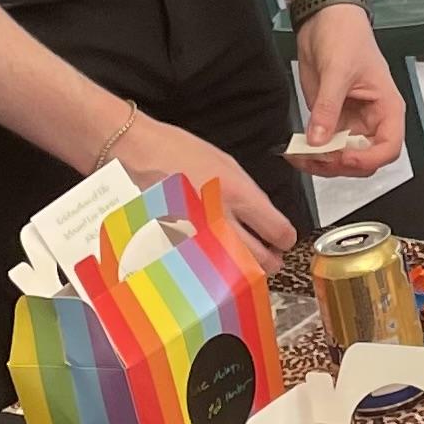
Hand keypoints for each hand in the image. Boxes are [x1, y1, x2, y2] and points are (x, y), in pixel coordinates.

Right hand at [123, 114, 298, 269]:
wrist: (138, 155)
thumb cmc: (177, 153)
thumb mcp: (226, 164)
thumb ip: (249, 195)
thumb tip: (264, 218)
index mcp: (238, 196)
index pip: (279, 232)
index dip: (285, 239)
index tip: (284, 240)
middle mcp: (220, 221)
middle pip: (261, 260)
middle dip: (270, 262)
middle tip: (271, 260)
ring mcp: (198, 238)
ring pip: (234, 270)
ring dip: (244, 269)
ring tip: (244, 263)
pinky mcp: (177, 248)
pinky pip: (205, 267)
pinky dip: (213, 268)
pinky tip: (215, 260)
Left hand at [295, 1, 404, 176]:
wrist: (323, 19)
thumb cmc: (346, 36)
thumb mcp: (338, 71)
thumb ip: (328, 108)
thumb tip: (319, 140)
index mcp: (387, 108)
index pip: (389, 147)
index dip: (369, 159)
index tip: (345, 157)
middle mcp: (371, 120)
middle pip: (364, 160)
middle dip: (340, 164)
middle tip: (316, 157)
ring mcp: (349, 122)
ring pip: (341, 158)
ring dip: (321, 163)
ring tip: (300, 156)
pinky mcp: (329, 120)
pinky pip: (323, 146)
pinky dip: (309, 153)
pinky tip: (295, 151)